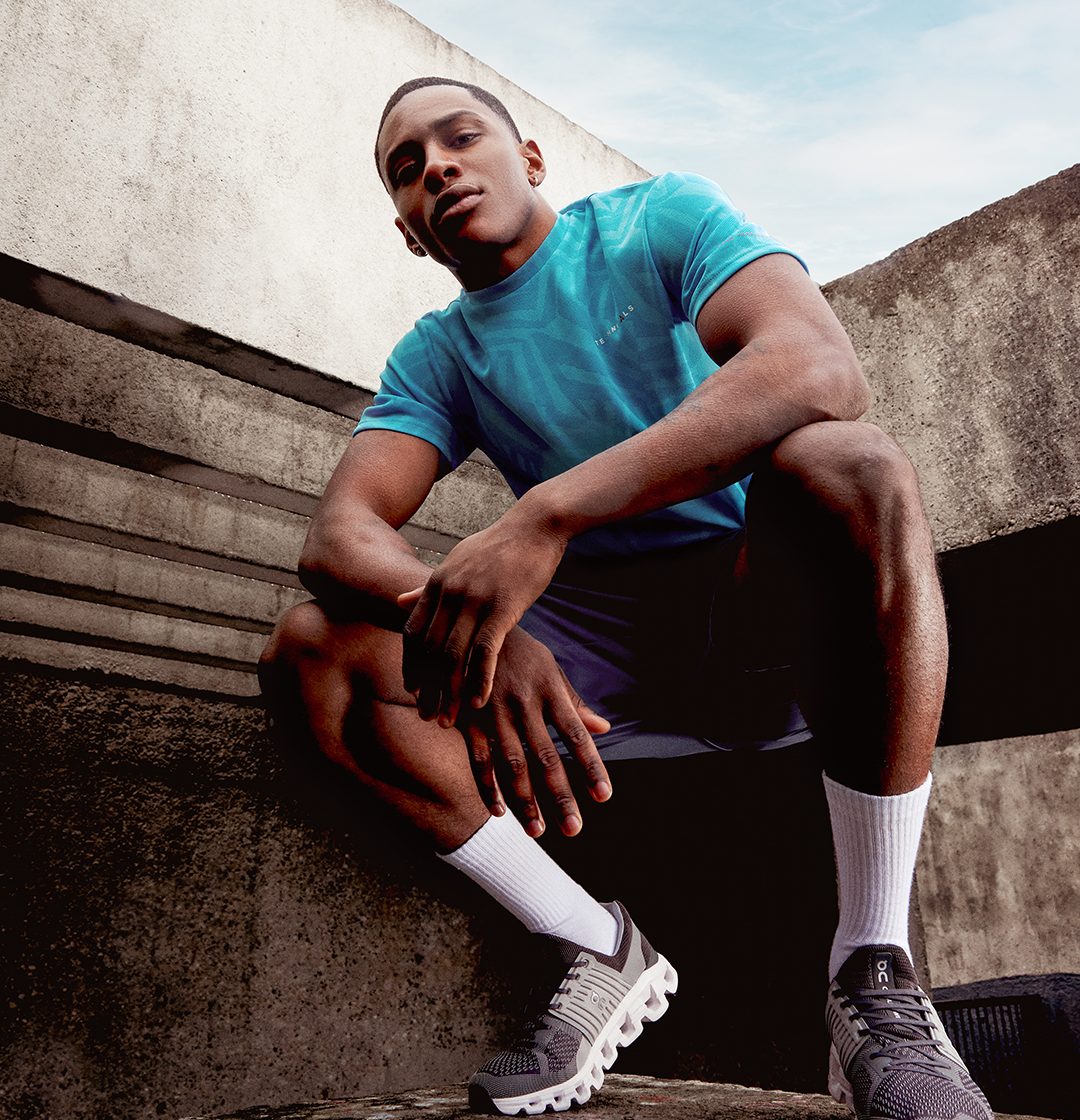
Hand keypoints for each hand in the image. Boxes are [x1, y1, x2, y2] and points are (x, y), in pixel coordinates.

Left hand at [398, 510, 566, 725]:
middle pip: (428, 651)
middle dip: (427, 688)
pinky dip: (478, 681)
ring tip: (449, 719)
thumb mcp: (456, 561)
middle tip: (428, 716)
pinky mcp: (502, 608)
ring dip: (448, 693)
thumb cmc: (500, 545)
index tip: (414, 691)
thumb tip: (398, 600)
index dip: (411, 665)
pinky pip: (484, 652)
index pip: (413, 633)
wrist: (535, 524)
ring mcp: (474, 600)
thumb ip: (427, 586)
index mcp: (437, 583)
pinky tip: (478, 703)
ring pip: (452, 657)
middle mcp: (449, 593)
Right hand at [456, 627, 611, 836]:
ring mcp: (494, 713)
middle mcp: (524, 705)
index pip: (576, 735)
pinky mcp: (468, 718)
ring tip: (538, 831)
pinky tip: (499, 812)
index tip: (604, 797)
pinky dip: (488, 788)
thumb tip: (604, 728)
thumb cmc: (518, 650)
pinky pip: (479, 759)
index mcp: (549, 691)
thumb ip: (573, 703)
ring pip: (512, 766)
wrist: (468, 627)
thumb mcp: (549, 668)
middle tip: (573, 829)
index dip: (591, 767)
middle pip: (546, 758)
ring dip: (525, 801)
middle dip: (560, 796)